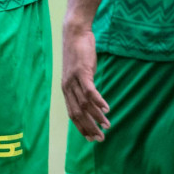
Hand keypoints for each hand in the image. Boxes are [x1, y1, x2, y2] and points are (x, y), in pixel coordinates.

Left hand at [62, 22, 109, 140]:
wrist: (75, 34)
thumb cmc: (79, 54)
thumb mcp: (80, 74)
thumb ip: (83, 87)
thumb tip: (92, 101)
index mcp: (66, 90)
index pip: (72, 114)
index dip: (81, 128)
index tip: (91, 139)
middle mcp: (68, 87)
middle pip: (78, 113)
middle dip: (89, 128)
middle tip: (100, 139)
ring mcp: (74, 80)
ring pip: (85, 104)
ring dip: (96, 117)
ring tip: (107, 126)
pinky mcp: (82, 72)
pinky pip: (90, 91)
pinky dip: (98, 101)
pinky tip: (106, 109)